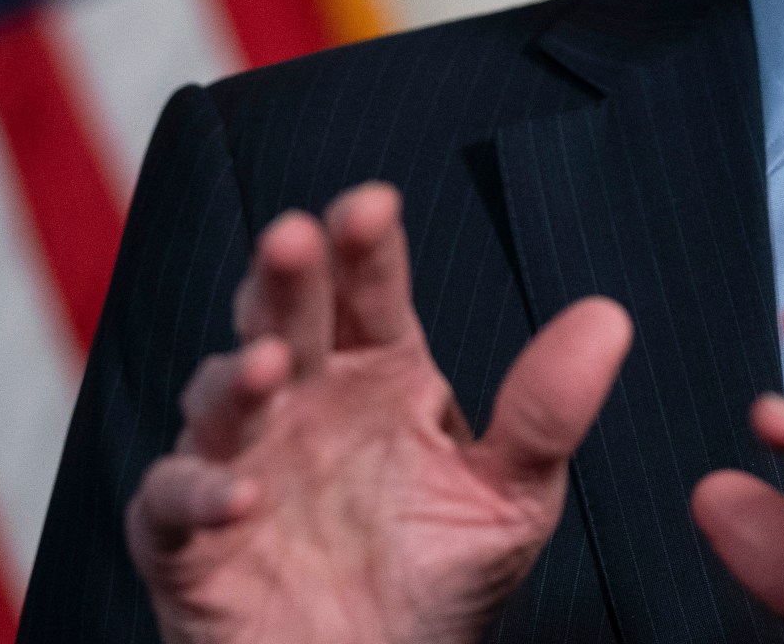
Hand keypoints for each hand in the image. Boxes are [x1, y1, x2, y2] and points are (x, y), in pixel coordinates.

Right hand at [124, 182, 632, 643]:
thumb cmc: (440, 579)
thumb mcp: (511, 497)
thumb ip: (547, 410)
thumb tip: (608, 316)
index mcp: (377, 375)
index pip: (368, 293)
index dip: (365, 247)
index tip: (374, 204)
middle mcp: (302, 403)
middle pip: (285, 320)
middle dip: (286, 277)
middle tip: (295, 237)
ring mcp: (240, 463)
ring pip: (218, 400)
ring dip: (237, 378)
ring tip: (270, 366)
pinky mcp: (188, 538)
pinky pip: (175, 502)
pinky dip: (199, 491)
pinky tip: (242, 492)